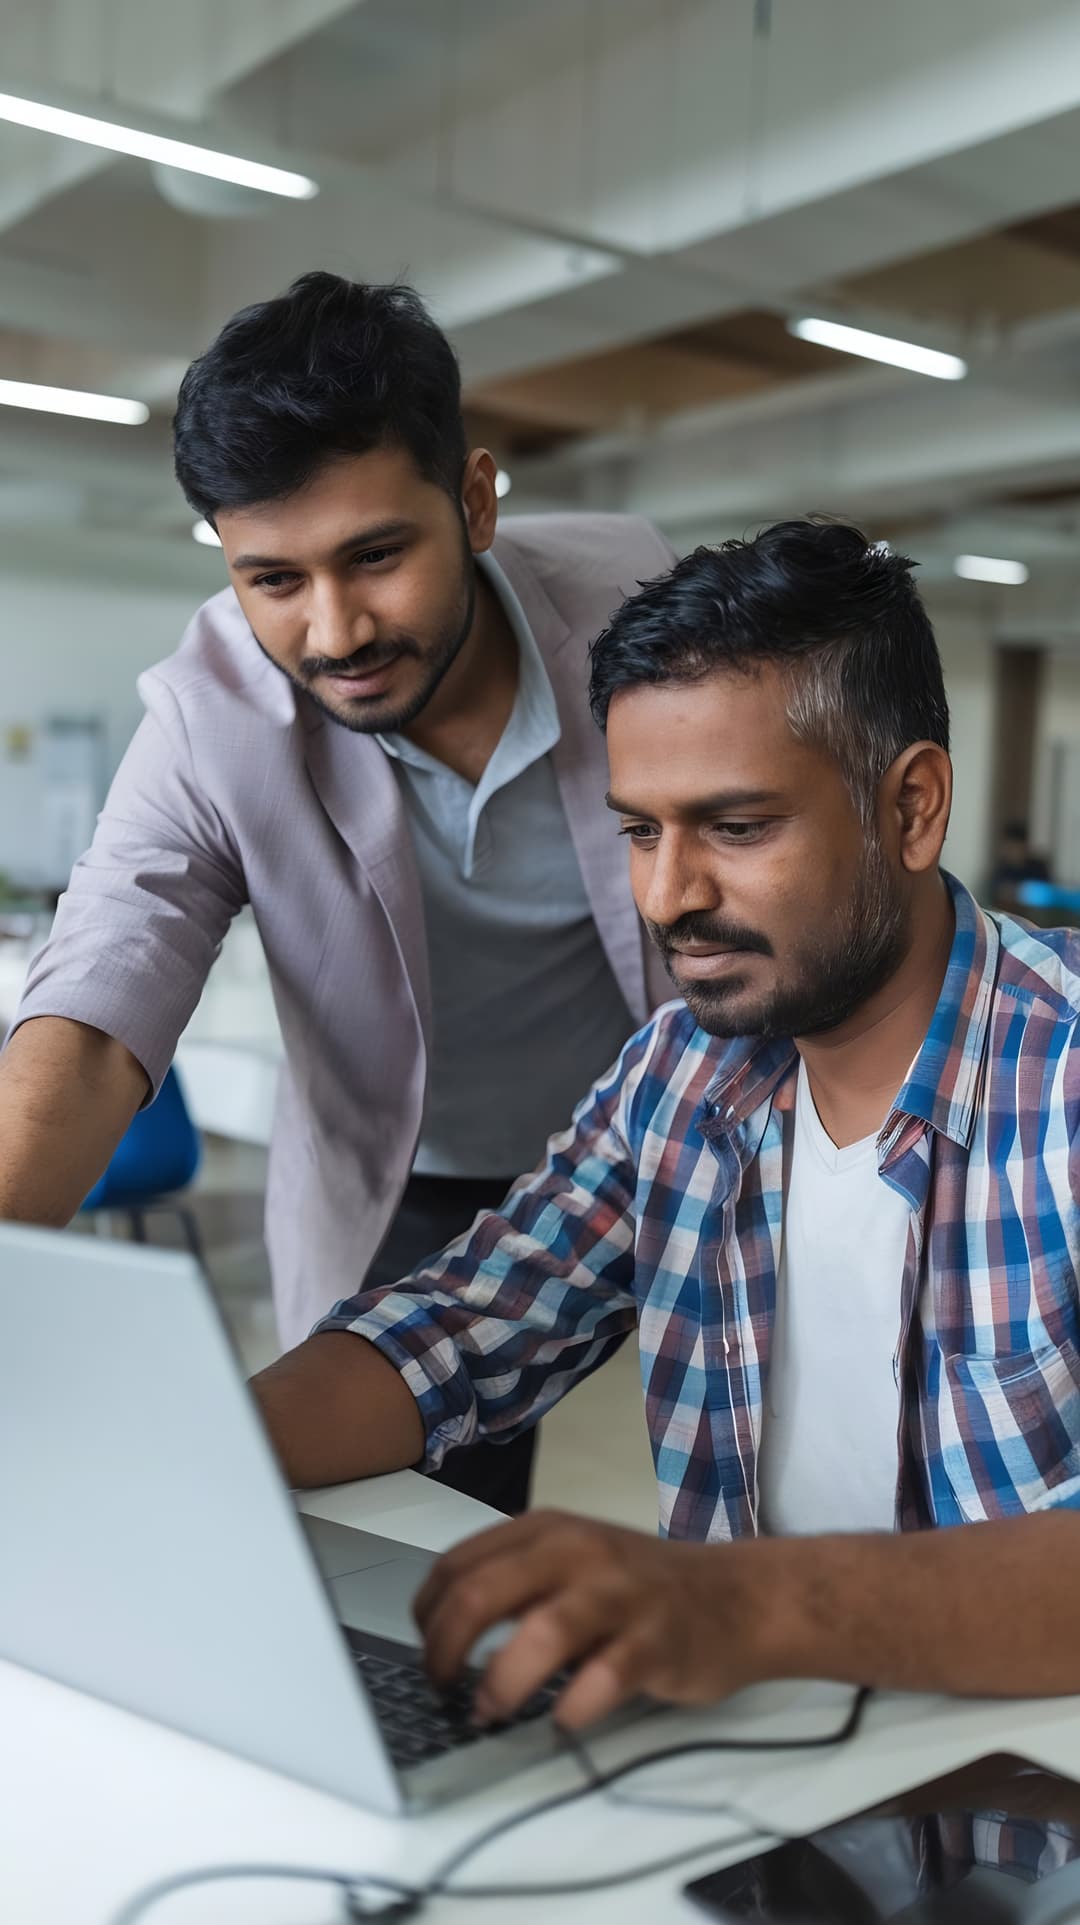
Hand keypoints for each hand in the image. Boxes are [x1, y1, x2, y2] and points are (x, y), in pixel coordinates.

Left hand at [413, 1508, 781, 1729]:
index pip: (457, 1565)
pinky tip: (561, 1719)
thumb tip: (443, 1641)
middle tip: (442, 1689)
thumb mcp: (572, 1563)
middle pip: (482, 1594)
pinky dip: (571, 1708)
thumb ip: (516, 1586)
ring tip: (488, 1712)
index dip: (426, 1616)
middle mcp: (578, 1552)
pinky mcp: (655, 1641)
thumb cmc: (641, 1589)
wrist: (738, 1596)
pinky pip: (602, 1679)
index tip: (426, 1653)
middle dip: (444, 1651)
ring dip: (500, 1683)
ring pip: (539, 1632)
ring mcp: (619, 1594)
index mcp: (547, 1530)